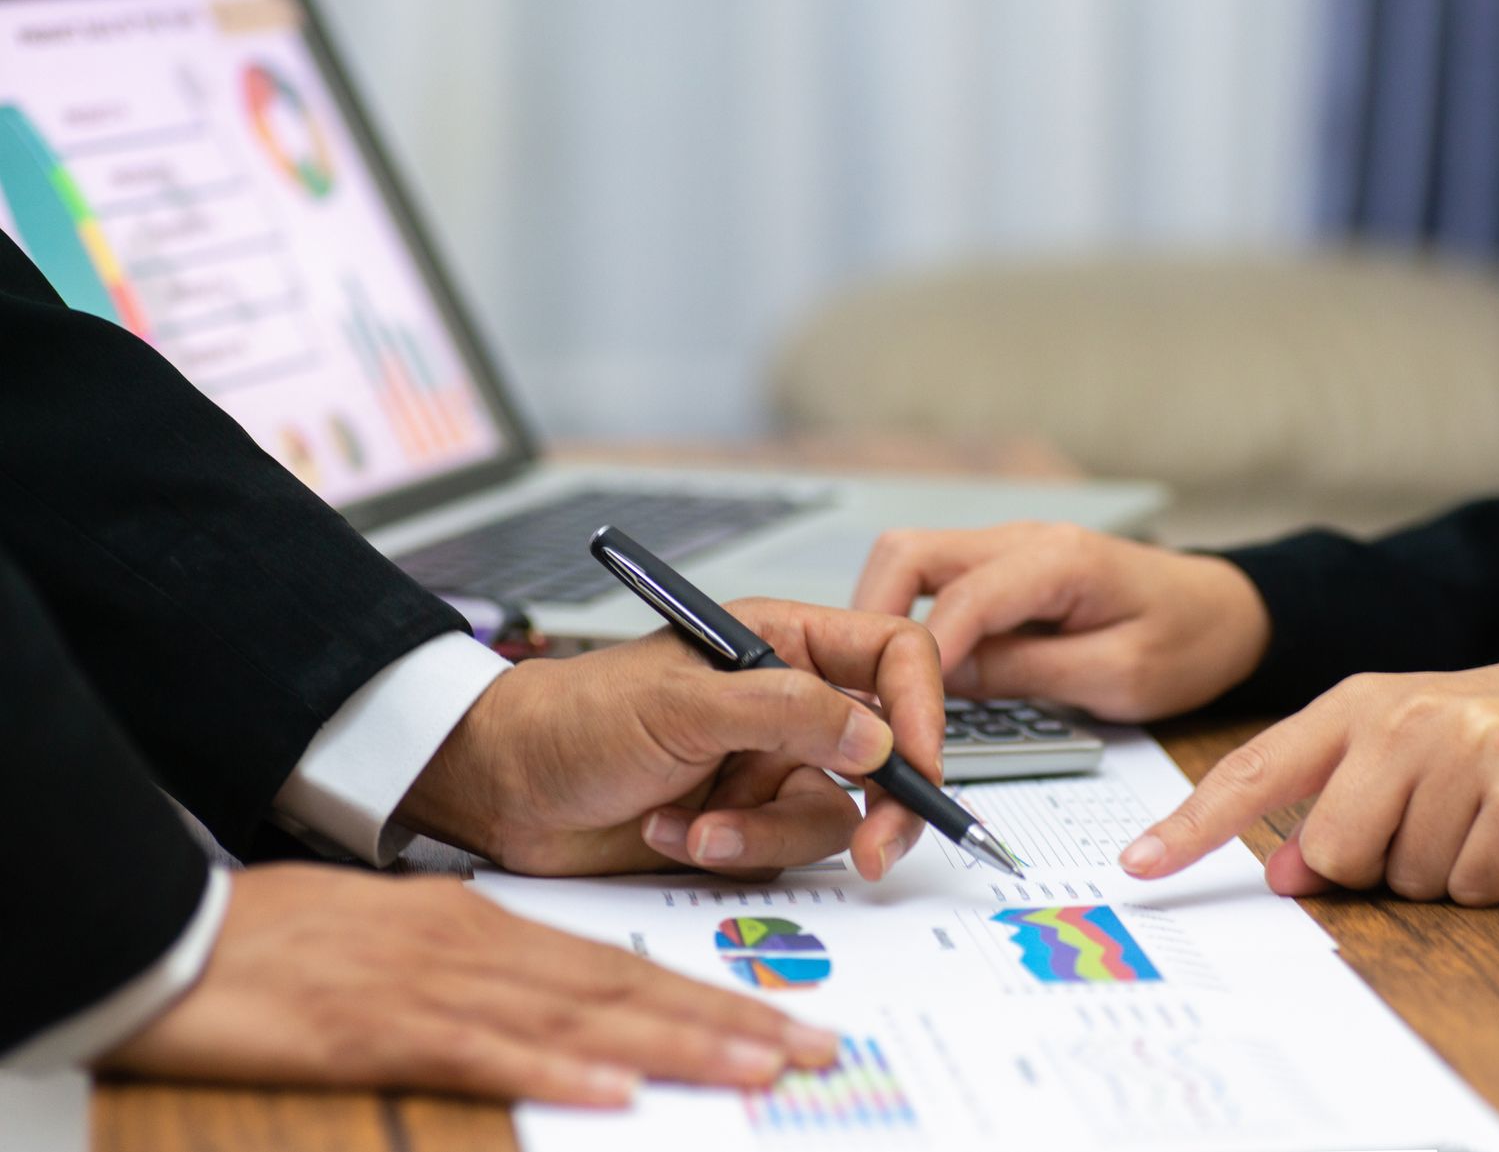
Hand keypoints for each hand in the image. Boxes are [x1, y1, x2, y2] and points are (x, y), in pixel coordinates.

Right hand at [98, 864, 839, 1103]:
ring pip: (578, 1015)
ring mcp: (429, 984)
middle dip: (728, 1020)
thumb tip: (560, 1019)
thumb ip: (481, 975)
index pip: (622, 963)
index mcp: (484, 925)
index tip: (780, 1022)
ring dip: (676, 1042)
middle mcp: (476, 946)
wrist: (169, 930)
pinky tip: (612, 1087)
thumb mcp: (398, 948)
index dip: (708, 995)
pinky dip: (553, 1068)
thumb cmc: (280, 945)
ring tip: (758, 1064)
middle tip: (814, 1048)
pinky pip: (480, 1050)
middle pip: (624, 988)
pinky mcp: (375, 1027)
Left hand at [398, 598, 942, 881]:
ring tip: (698, 830)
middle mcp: (788, 706)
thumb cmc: (574, 719)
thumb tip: (878, 737)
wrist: (502, 789)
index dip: (922, 708)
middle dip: (884, 804)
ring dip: (767, 835)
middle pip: (887, 750)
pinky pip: (782, 854)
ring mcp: (768, 768)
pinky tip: (669, 833)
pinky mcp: (745, 826)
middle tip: (877, 849)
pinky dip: (732, 853)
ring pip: (834, 815)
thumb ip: (788, 712)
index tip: (916, 764)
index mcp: (783, 644)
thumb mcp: (684, 703)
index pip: (893, 659)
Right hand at [853, 522, 1270, 720]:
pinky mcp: (1004, 571)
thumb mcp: (1118, 675)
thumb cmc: (1189, 640)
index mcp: (1058, 558)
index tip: (897, 713)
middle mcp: (1022, 539)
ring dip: (882, 617)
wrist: (1229, 612)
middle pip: (907, 554)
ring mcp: (1008, 549)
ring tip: (875, 685)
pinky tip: (908, 672)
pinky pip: (935, 583)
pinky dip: (908, 619)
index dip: (919, 658)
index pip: (960, 598)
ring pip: (910, 561)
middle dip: (872, 618)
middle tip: (861, 691)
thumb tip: (942, 682)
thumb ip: (1028, 673)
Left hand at [1118, 650, 1498, 905]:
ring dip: (1441, 873)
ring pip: (1410, 875)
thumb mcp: (1395, 756)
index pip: (1253, 769)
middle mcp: (1402, 715)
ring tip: (1473, 821)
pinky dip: (1491, 880)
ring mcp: (1467, 742)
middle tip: (1422, 830)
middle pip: (1336, 851)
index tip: (1138, 863)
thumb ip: (1332, 804)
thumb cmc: (1482, 736)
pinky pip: (1476, 881)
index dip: (1193, 823)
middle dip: (1375, 868)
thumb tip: (1288, 875)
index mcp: (1352, 705)